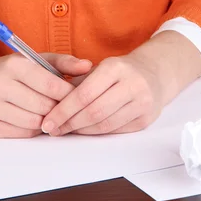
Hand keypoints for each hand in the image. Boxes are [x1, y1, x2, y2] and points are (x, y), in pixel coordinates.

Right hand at [0, 40, 91, 137]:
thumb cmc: (14, 71)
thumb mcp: (37, 60)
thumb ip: (65, 62)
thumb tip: (88, 66)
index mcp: (13, 65)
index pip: (50, 85)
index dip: (68, 94)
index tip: (78, 97)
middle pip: (43, 107)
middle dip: (58, 108)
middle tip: (63, 106)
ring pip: (34, 123)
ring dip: (46, 120)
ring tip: (48, 111)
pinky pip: (22, 134)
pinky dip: (33, 129)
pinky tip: (33, 118)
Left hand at [41, 54, 163, 135]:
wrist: (153, 74)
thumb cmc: (118, 72)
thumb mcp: (98, 68)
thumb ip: (75, 82)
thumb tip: (51, 104)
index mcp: (115, 67)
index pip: (84, 94)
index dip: (63, 111)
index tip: (47, 121)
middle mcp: (132, 83)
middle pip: (94, 112)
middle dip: (69, 124)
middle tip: (53, 130)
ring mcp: (142, 102)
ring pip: (105, 125)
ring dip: (81, 131)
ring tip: (66, 130)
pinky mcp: (146, 119)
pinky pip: (115, 131)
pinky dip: (97, 133)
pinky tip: (85, 130)